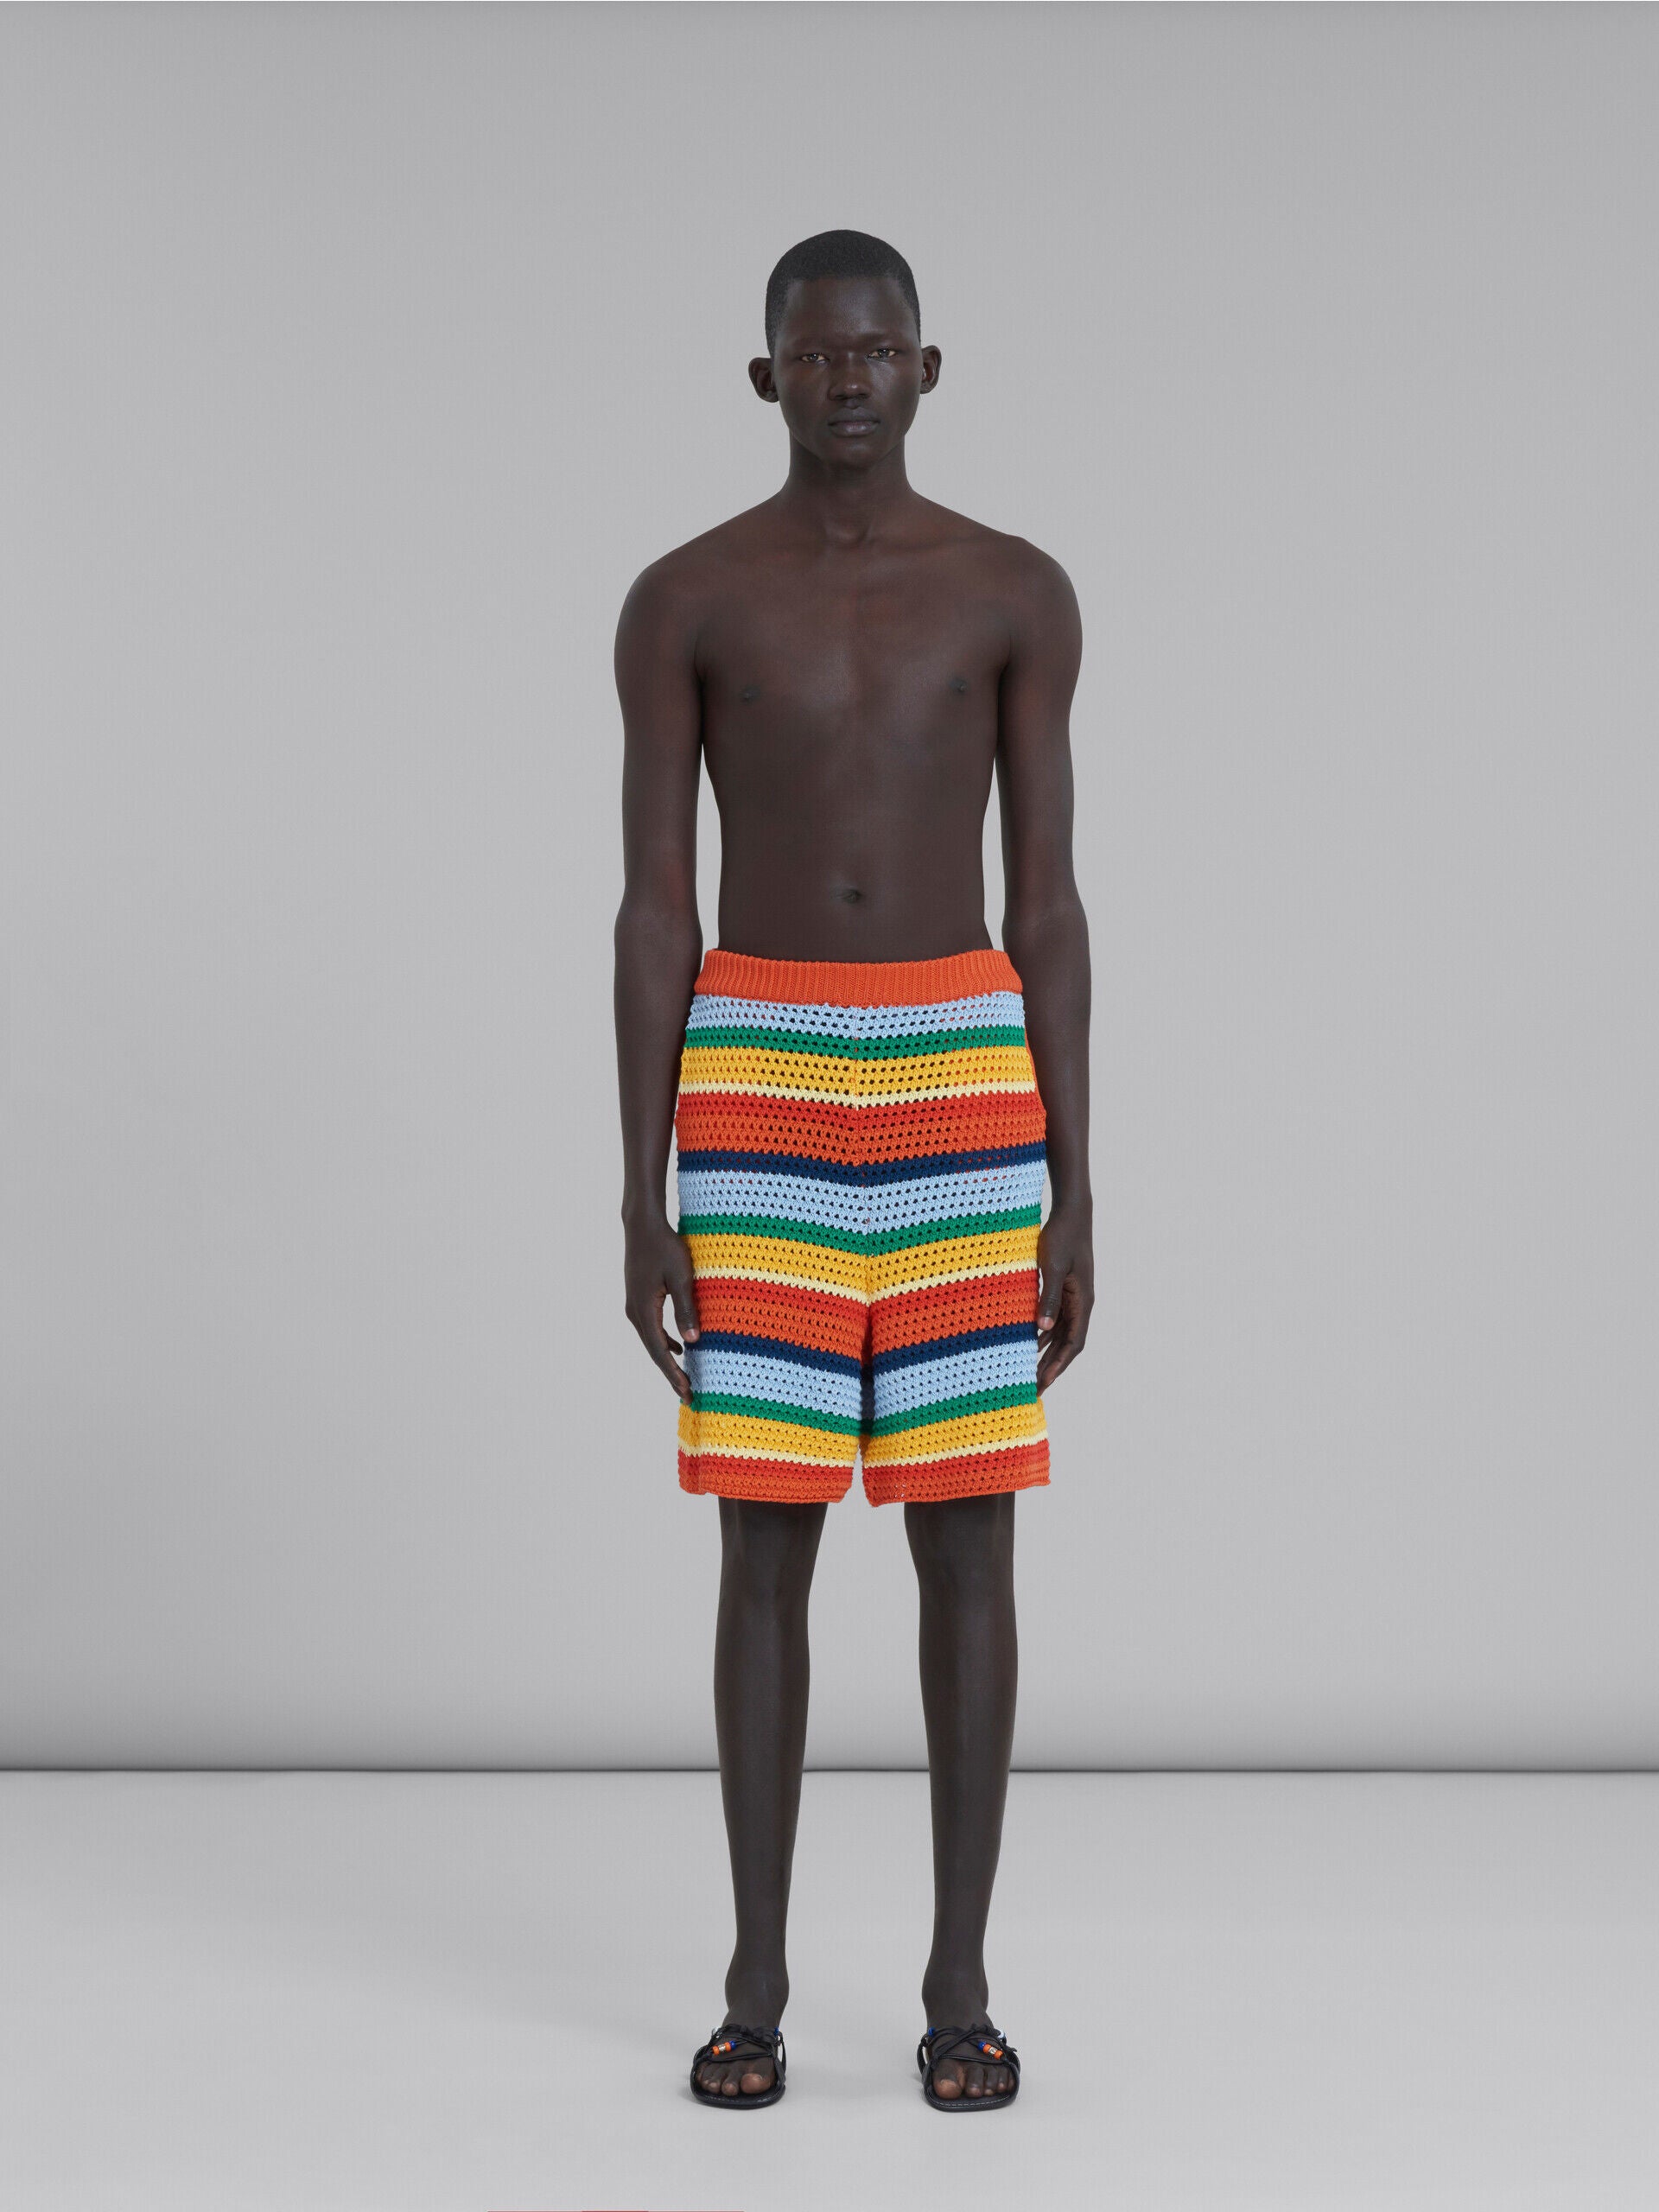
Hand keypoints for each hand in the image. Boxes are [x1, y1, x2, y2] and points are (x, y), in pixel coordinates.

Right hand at [623, 1211, 699, 1401]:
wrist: (642, 1225)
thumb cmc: (664, 1246)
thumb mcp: (681, 1276)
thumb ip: (686, 1309)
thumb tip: (692, 1342)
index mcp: (643, 1310)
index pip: (660, 1351)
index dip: (674, 1374)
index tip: (687, 1392)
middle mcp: (634, 1312)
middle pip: (654, 1352)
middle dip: (671, 1375)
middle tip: (688, 1396)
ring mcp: (634, 1306)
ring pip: (652, 1341)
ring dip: (668, 1361)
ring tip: (684, 1378)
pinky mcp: (638, 1299)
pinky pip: (651, 1329)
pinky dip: (664, 1343)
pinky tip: (678, 1348)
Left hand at [1035, 1201, 1093, 1392]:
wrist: (1072, 1212)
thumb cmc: (1063, 1236)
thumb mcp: (1053, 1267)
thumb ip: (1048, 1298)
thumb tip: (1041, 1331)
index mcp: (1083, 1301)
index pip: (1073, 1343)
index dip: (1059, 1365)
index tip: (1044, 1383)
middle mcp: (1081, 1303)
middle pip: (1067, 1344)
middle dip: (1051, 1367)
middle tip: (1034, 1389)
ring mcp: (1073, 1297)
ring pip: (1060, 1334)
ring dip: (1046, 1353)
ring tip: (1029, 1373)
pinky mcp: (1064, 1289)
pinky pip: (1055, 1319)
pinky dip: (1042, 1334)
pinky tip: (1028, 1344)